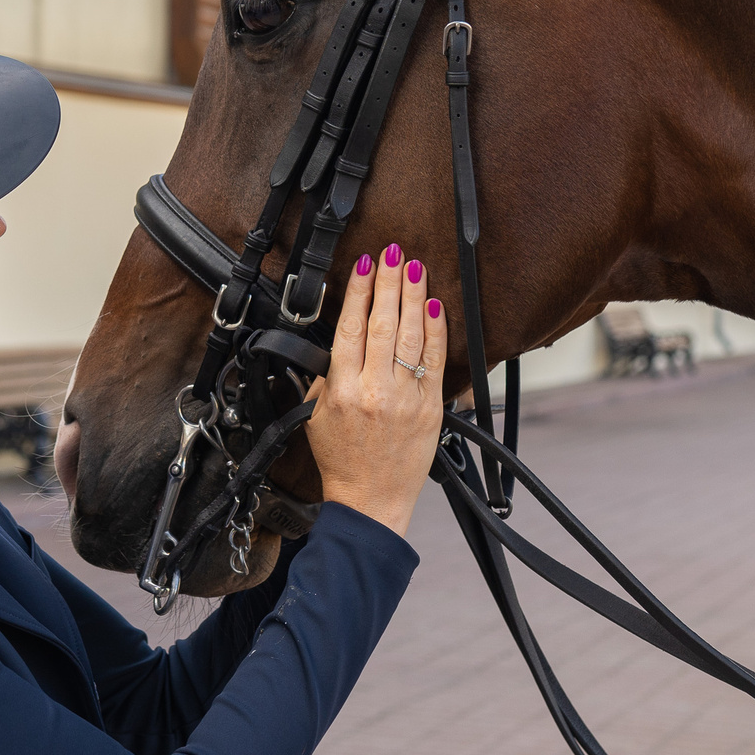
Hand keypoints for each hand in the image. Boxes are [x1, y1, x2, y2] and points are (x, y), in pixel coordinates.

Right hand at [309, 243, 449, 537]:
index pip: (350, 330)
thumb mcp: (316, 417)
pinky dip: (437, 330)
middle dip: (387, 282)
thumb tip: (339, 339)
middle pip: (383, 324)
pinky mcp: (432, 407)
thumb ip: (327, 377)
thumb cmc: (342, 462)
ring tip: (412, 267)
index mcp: (342, 391)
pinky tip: (435, 305)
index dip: (356, 293)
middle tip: (390, 252)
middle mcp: (375, 391)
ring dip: (413, 296)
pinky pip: (436, 361)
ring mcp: (407, 398)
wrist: (371, 501)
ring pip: (412, 336)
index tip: (361, 266)